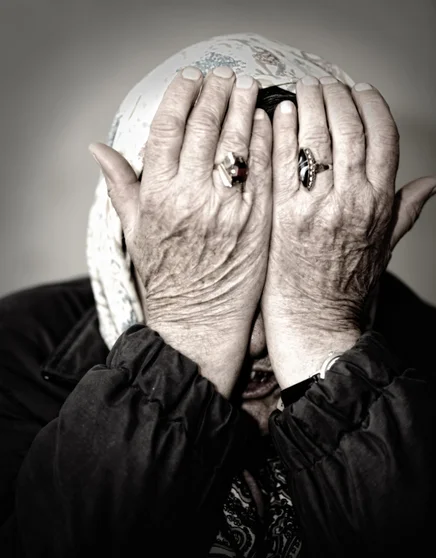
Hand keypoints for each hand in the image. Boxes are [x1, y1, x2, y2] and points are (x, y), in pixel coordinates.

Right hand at [89, 67, 271, 396]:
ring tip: (249, 89)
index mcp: (157, 194)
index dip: (181, 96)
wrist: (196, 324)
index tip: (191, 78)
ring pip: (238, 142)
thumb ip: (121, 185)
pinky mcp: (258, 223)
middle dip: (216, 93)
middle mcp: (191, 196)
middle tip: (225, 76)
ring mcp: (227, 208)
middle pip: (205, 127)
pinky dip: (268, 142)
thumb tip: (97, 149)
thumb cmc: (165, 279)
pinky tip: (270, 123)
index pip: (168, 127)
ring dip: (245, 107)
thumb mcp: (135, 231)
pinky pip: (265, 172)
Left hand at [262, 76, 435, 386]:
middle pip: (349, 129)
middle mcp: (352, 201)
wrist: (317, 325)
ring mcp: (317, 208)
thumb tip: (429, 184)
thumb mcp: (385, 248)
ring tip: (301, 92)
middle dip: (337, 97)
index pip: (382, 137)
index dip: (371, 105)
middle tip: (324, 84)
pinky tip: (277, 115)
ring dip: (309, 106)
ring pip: (317, 139)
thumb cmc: (347, 291)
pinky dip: (281, 134)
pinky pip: (283, 164)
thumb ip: (404, 212)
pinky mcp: (284, 218)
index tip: (358, 90)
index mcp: (378, 204)